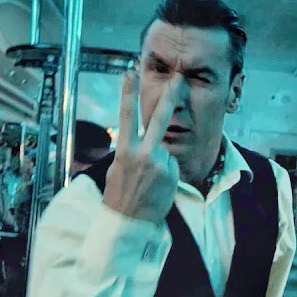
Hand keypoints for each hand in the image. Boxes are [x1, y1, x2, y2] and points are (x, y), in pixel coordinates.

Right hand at [101, 69, 180, 223]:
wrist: (129, 223)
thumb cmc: (119, 195)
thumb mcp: (117, 169)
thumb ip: (129, 151)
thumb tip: (141, 142)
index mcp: (125, 152)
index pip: (126, 117)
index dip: (128, 94)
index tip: (130, 73)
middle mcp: (144, 155)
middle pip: (159, 119)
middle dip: (170, 96)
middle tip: (179, 77)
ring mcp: (161, 165)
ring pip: (164, 151)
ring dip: (159, 161)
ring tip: (147, 181)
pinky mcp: (173, 174)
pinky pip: (171, 165)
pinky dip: (166, 172)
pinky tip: (157, 186)